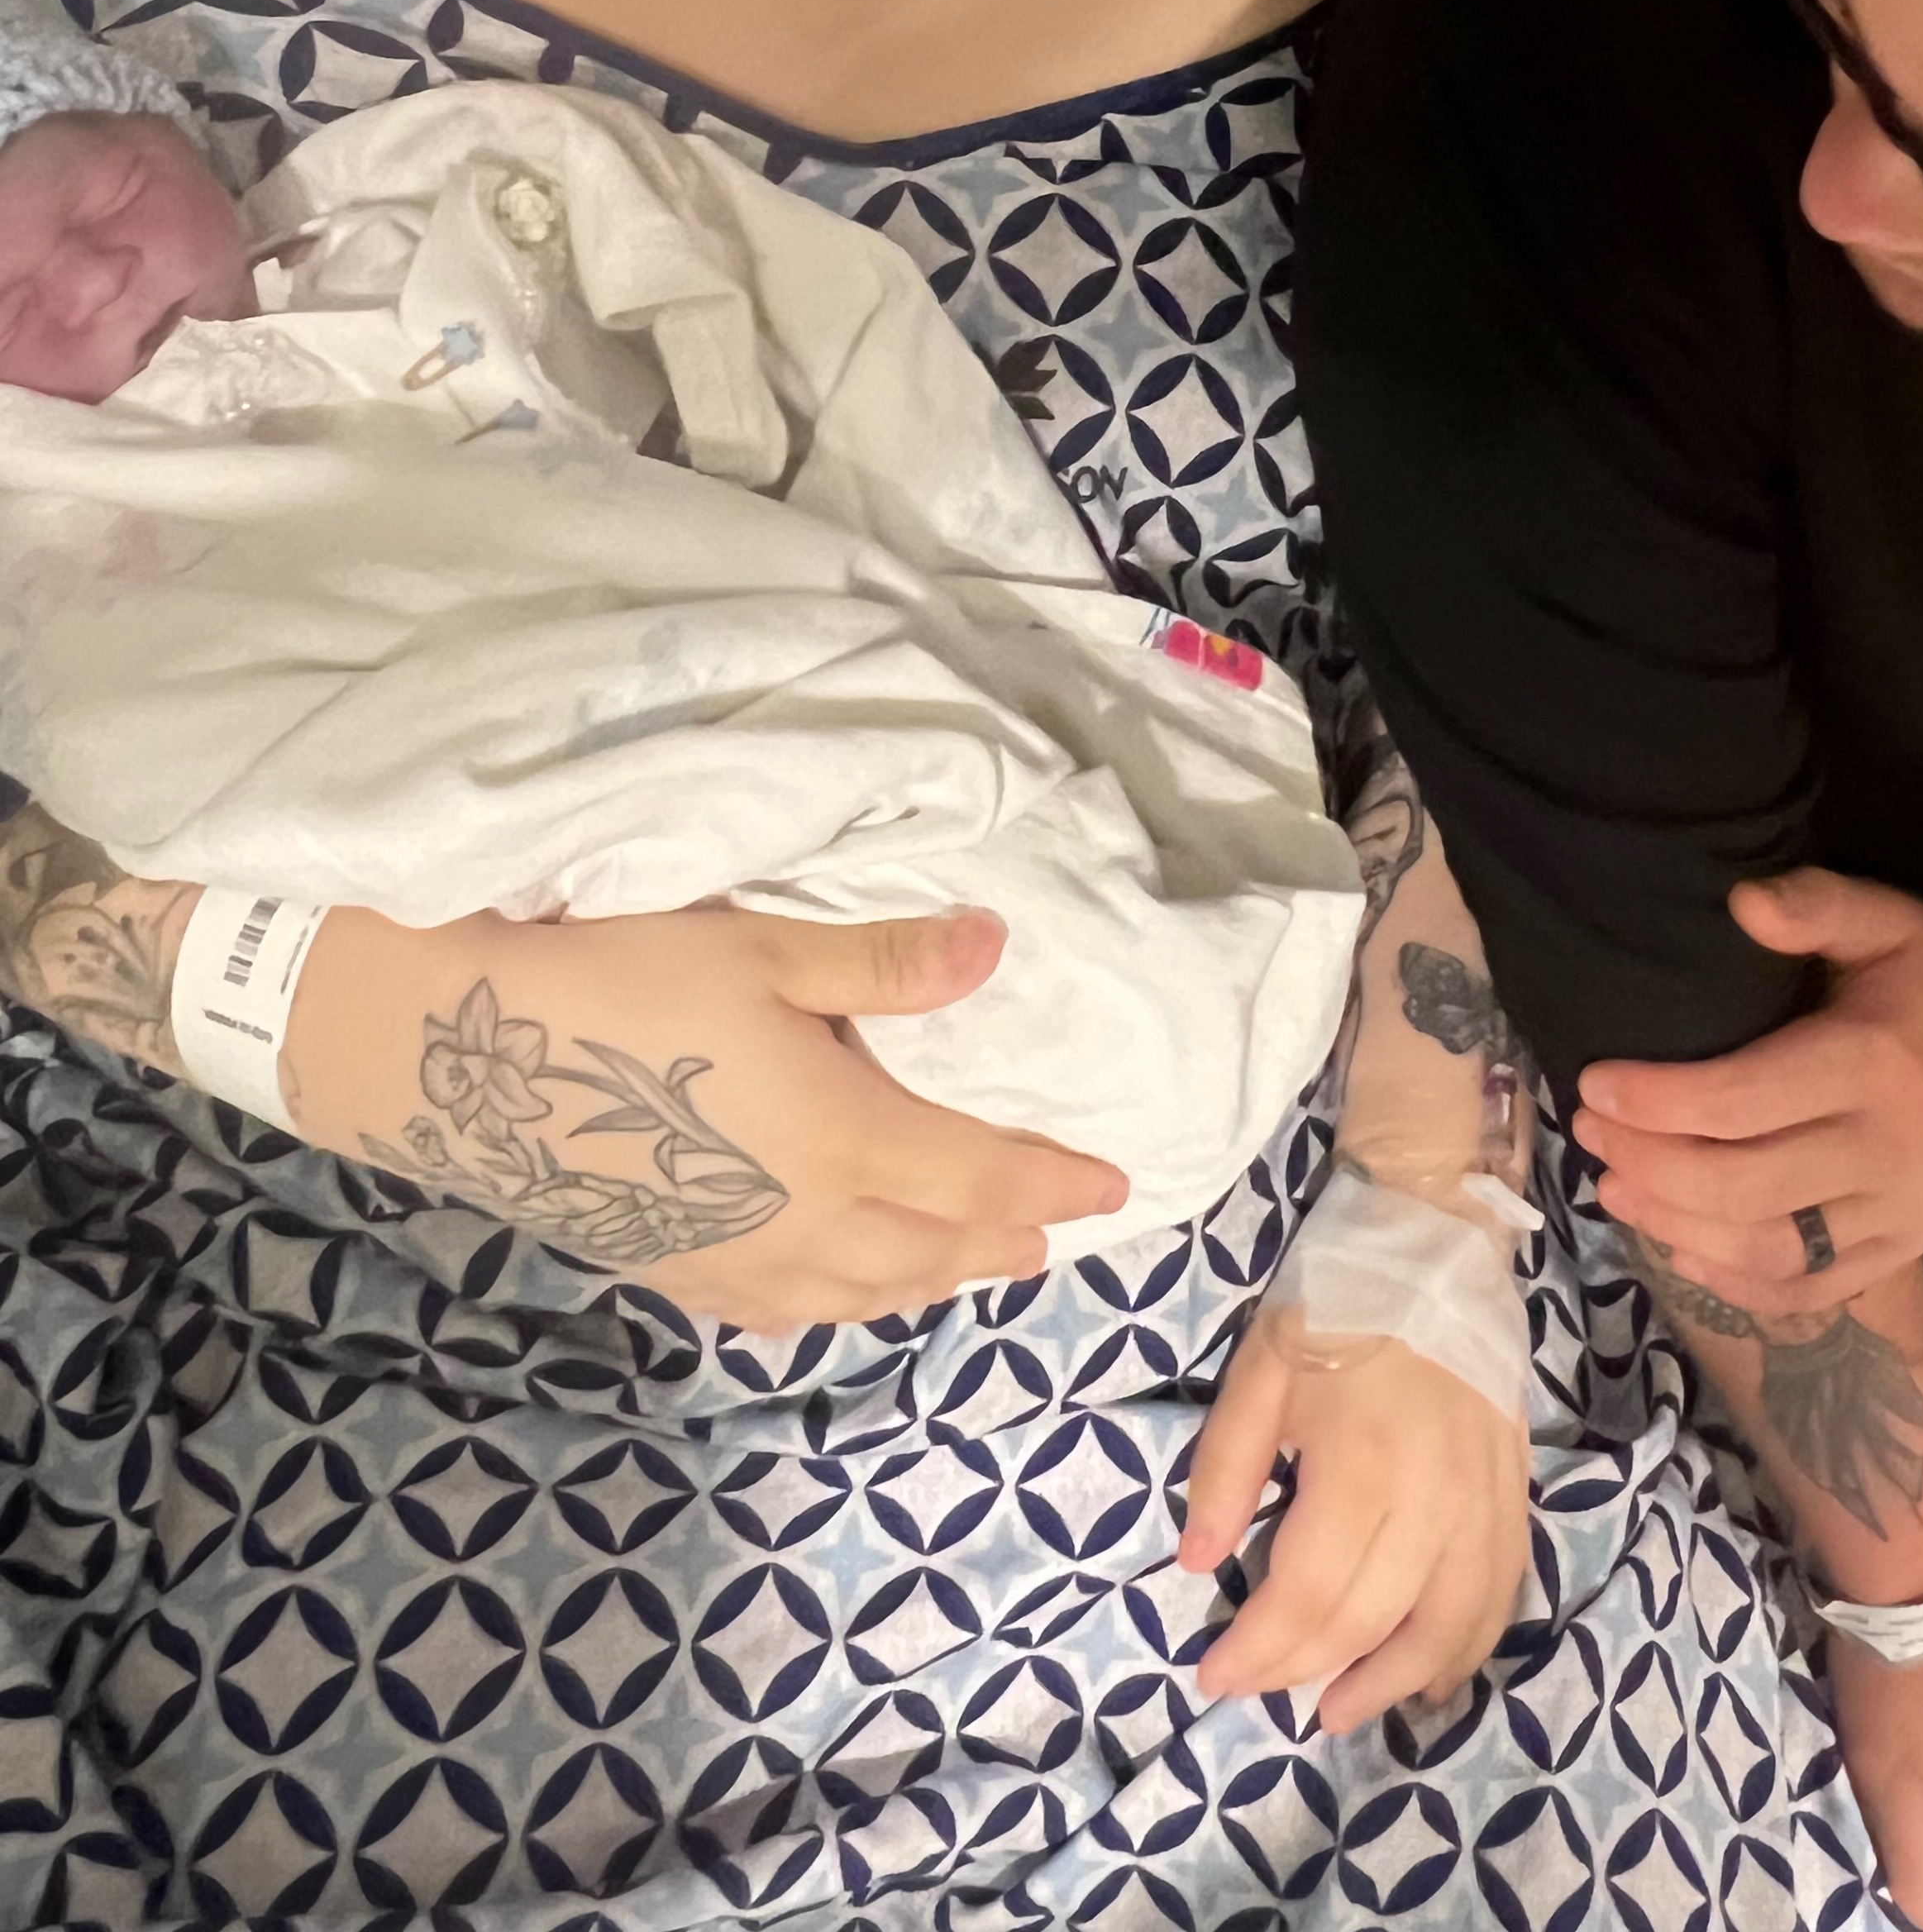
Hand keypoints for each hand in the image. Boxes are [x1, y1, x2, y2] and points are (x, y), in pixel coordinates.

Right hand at [285, 898, 1128, 1330]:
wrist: (466, 1065)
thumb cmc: (622, 983)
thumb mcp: (763, 949)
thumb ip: (885, 964)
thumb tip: (996, 948)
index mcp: (850, 1144)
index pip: (987, 1180)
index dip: (1056, 1184)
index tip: (1114, 1189)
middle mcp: (808, 1227)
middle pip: (936, 1252)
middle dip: (1003, 1242)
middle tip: (1049, 1235)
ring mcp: (736, 1267)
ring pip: (865, 1296)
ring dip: (929, 1282)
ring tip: (966, 1267)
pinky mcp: (671, 1280)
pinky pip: (783, 1316)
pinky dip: (839, 1306)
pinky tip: (832, 1294)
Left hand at [1181, 1300, 1529, 1735]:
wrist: (1435, 1241)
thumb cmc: (1335, 1304)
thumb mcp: (1260, 1370)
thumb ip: (1224, 1469)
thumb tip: (1198, 1564)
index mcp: (1363, 1461)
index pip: (1309, 1594)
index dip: (1260, 1649)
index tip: (1215, 1675)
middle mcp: (1435, 1496)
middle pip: (1370, 1620)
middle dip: (1305, 1670)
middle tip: (1260, 1692)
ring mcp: (1486, 1499)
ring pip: (1448, 1627)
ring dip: (1392, 1683)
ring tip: (1338, 1713)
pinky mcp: (1516, 1492)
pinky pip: (1500, 1594)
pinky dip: (1466, 1649)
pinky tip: (1430, 1681)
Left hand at [1574, 870, 1922, 1311]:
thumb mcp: (1890, 918)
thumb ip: (1817, 905)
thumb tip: (1738, 901)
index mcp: (1872, 1064)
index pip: (1745, 1100)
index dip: (1659, 1101)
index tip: (1593, 1085)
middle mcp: (1886, 1152)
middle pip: (1746, 1185)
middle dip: (1652, 1164)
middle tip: (1589, 1134)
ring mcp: (1899, 1213)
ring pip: (1772, 1249)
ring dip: (1679, 1228)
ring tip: (1613, 1188)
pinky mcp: (1905, 1247)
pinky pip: (1813, 1286)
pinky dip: (1740, 1281)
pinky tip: (1682, 1249)